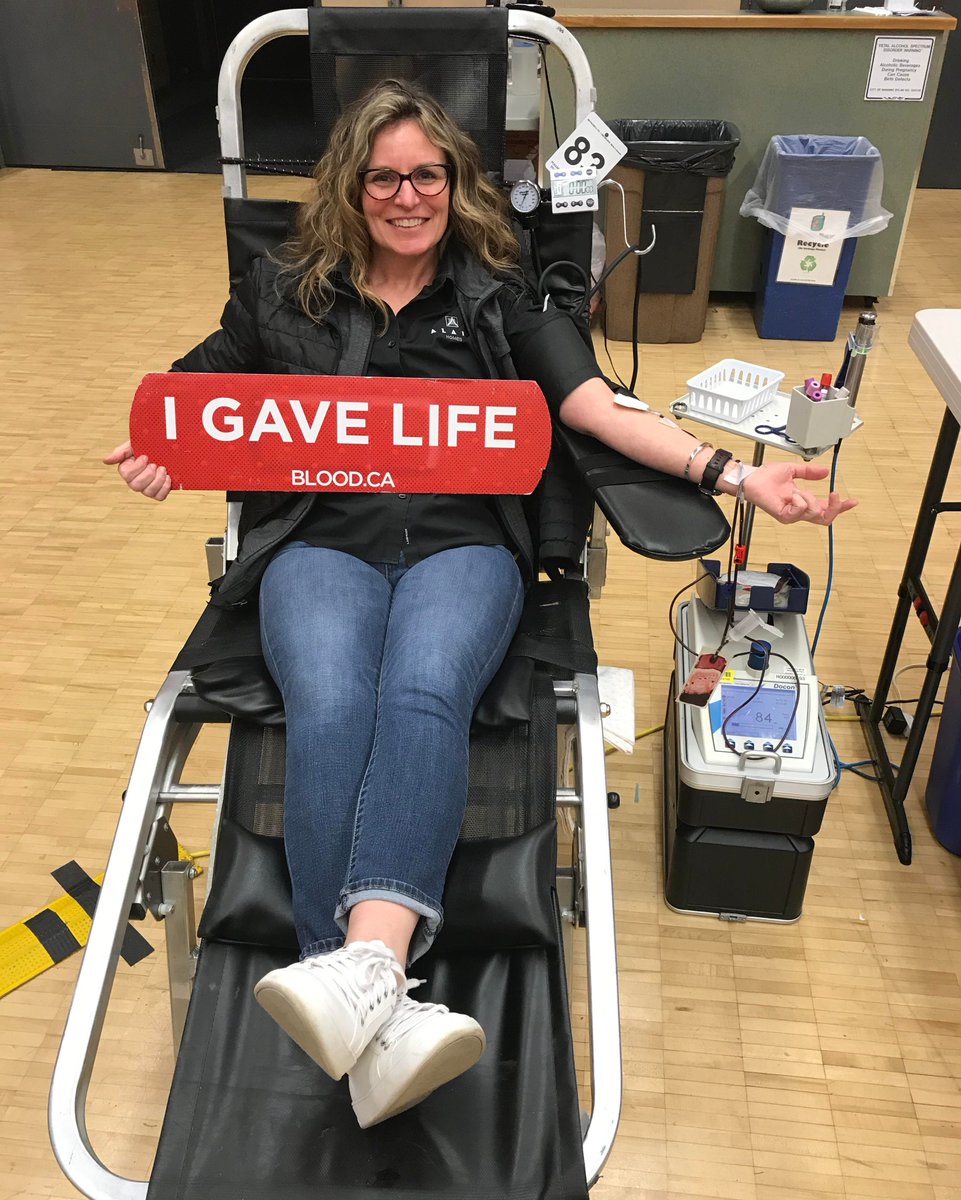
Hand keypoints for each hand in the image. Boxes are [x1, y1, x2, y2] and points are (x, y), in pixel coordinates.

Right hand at [103, 440, 171, 500]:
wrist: (165, 449)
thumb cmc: (148, 446)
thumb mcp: (134, 444)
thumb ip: (120, 452)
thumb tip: (105, 461)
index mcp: (127, 470)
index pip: (127, 475)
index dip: (137, 467)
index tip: (145, 457)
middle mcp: (134, 481)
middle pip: (136, 486)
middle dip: (148, 474)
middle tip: (155, 465)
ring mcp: (146, 488)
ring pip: (148, 492)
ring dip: (158, 480)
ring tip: (163, 469)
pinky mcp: (158, 492)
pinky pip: (159, 497)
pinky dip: (165, 488)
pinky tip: (168, 478)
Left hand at [741, 461, 856, 525]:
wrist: (751, 479)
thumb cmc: (765, 477)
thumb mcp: (793, 470)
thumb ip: (810, 473)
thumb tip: (825, 472)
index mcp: (803, 501)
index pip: (826, 509)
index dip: (840, 507)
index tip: (852, 501)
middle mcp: (799, 510)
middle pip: (825, 518)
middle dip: (834, 507)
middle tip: (835, 495)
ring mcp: (791, 515)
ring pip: (814, 513)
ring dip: (810, 498)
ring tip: (797, 490)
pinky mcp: (784, 515)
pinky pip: (800, 510)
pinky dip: (800, 500)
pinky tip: (792, 494)